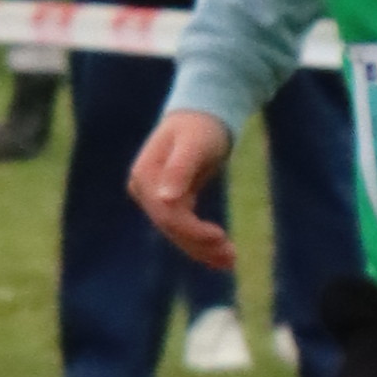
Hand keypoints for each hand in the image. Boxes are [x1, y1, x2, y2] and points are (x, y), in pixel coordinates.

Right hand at [127, 102, 235, 265]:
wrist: (203, 115)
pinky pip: (183, 228)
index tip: (220, 237)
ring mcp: (154, 197)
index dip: (191, 231)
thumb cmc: (201, 126)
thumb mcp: (194, 145)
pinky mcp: (167, 203)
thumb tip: (166, 199)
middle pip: (171, 227)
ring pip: (177, 233)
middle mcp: (144, 189)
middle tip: (232, 257)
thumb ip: (179, 169)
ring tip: (231, 260)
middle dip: (200, 245)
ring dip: (202, 249)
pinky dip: (201, 243)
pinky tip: (221, 255)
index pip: (166, 214)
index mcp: (145, 176)